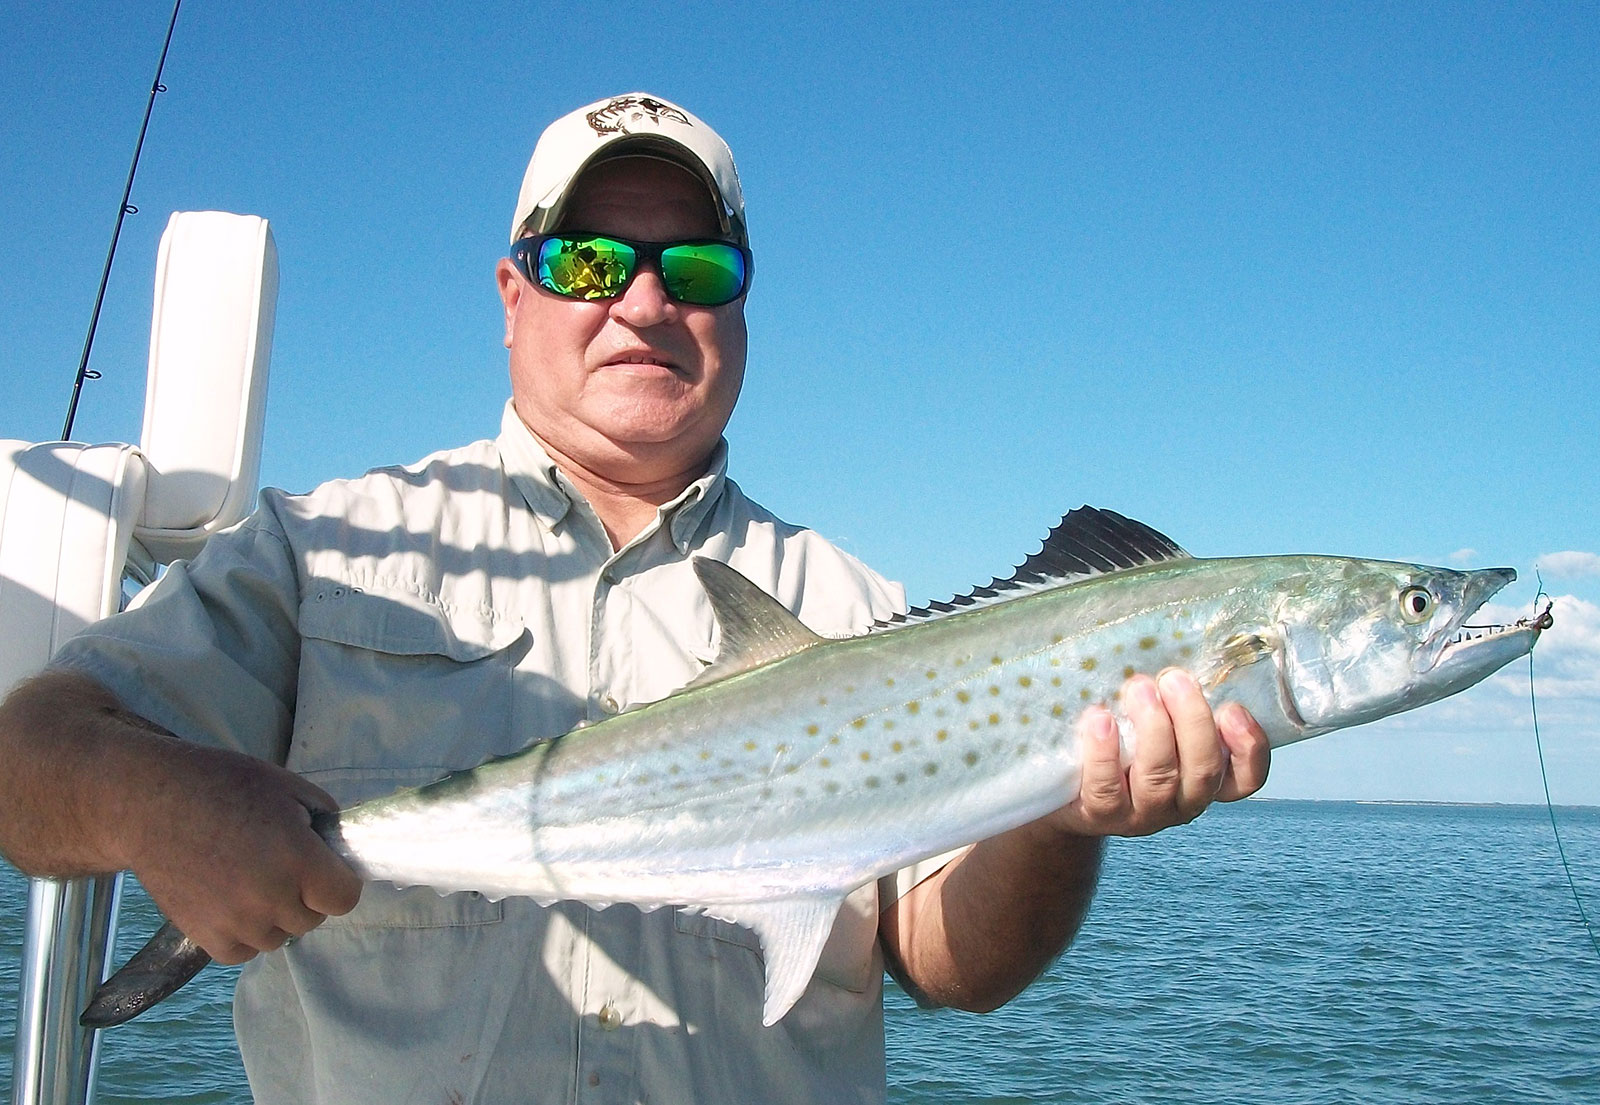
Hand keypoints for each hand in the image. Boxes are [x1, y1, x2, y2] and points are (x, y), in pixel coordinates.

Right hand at [122, 742, 362, 964]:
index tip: (322, 867)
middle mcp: (270, 898)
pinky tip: (232, 901)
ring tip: (250, 880)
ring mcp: (236, 922)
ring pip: (279, 937)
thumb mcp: (288, 788)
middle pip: (313, 918)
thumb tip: (339, 850)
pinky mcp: (205, 937)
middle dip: (306, 895)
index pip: (345, 898)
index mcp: (298, 860)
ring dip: (274, 916)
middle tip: (280, 866)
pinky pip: (244, 951)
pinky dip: (244, 933)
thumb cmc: (223, 786)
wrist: (151, 804)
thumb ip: (324, 821)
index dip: (338, 881)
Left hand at [1046, 669, 1269, 836]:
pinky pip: (1106, 790)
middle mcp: (1181, 802)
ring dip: (1153, 729)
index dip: (1248, 748)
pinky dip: (1104, 753)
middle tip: (1173, 679)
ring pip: (1160, 779)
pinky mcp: (1101, 815)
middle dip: (1192, 721)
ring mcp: (1143, 814)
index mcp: (1204, 779)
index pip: (1245, 778)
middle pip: (1203, 771)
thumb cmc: (1121, 741)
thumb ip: (1174, 699)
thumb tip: (1175, 643)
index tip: (1234, 709)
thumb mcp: (1154, 722)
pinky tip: (1099, 719)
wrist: (1067, 788)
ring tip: (1138, 688)